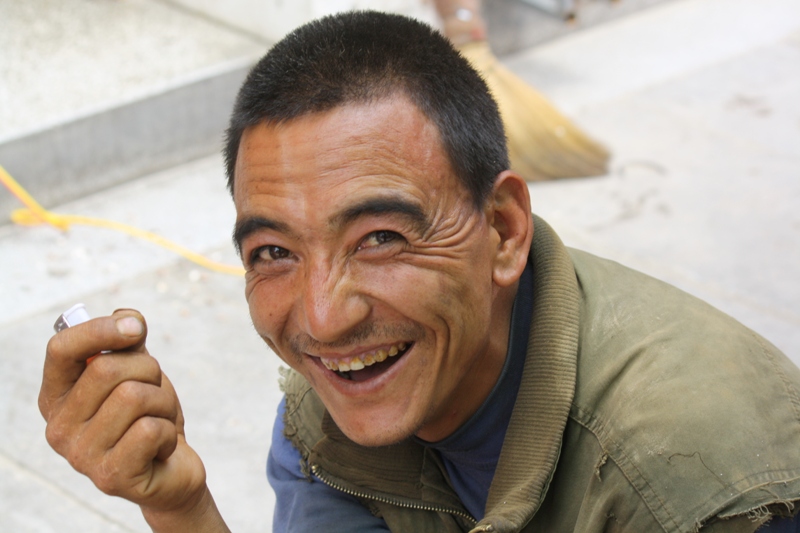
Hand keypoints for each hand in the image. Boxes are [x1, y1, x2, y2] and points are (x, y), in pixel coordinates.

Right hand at [39, 309, 227, 530]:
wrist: (171, 468)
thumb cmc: (149, 415)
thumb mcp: (138, 371)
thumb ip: (128, 342)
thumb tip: (127, 317)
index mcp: (55, 396)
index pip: (60, 349)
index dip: (100, 330)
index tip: (137, 328)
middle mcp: (57, 428)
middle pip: (107, 368)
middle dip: (149, 371)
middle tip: (155, 393)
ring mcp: (80, 457)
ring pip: (134, 397)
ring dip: (163, 402)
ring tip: (159, 420)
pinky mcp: (110, 478)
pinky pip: (151, 429)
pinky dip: (169, 431)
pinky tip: (162, 446)